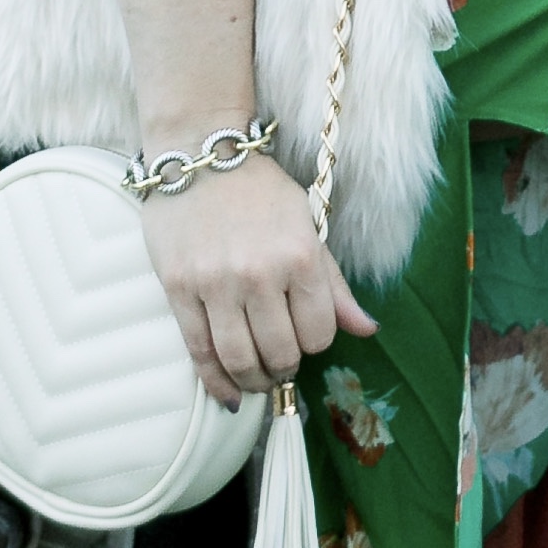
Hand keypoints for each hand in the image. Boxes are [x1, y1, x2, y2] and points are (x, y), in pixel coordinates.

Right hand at [140, 153, 376, 405]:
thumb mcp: (307, 227)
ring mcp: (216, 283)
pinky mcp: (179, 288)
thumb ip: (335, 285)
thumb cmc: (259, 191)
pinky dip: (215, 382)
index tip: (305, 336)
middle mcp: (260, 273)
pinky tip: (227, 394)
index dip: (315, 343)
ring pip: (241, 360)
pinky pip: (199, 351)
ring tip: (256, 378)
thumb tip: (368, 330)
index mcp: (300, 256)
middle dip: (285, 368)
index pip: (319, 334)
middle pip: (281, 353)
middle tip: (280, 364)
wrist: (199, 153)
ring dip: (254, 381)